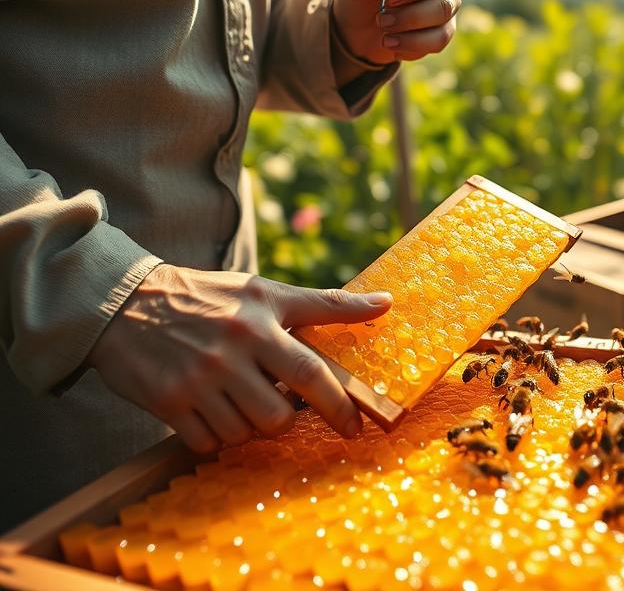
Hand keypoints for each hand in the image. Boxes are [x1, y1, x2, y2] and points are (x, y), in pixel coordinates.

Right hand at [87, 264, 391, 451]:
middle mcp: (230, 352)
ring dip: (251, 425)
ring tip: (241, 397)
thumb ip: (326, 305)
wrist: (126, 301)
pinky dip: (217, 435)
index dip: (340, 405)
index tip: (357, 426)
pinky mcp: (168, 403)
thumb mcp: (266, 292)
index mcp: (259, 322)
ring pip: (246, 433)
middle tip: (282, 405)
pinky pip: (210, 443)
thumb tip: (386, 304)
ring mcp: (197, 381)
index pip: (312, 372)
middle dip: (289, 419)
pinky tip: (212, 408)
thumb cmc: (209, 297)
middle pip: (280, 415)